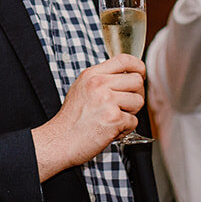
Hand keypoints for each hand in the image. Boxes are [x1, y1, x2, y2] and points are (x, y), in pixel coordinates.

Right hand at [32, 54, 144, 178]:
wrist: (60, 141)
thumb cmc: (71, 119)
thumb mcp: (82, 89)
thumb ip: (102, 80)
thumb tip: (126, 77)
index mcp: (92, 75)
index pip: (124, 60)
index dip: (138, 66)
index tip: (140, 74)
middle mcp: (99, 84)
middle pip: (136, 81)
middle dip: (136, 95)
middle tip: (125, 105)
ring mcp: (106, 100)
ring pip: (138, 101)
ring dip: (130, 113)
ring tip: (114, 118)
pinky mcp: (113, 118)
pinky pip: (134, 121)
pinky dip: (125, 129)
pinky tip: (111, 130)